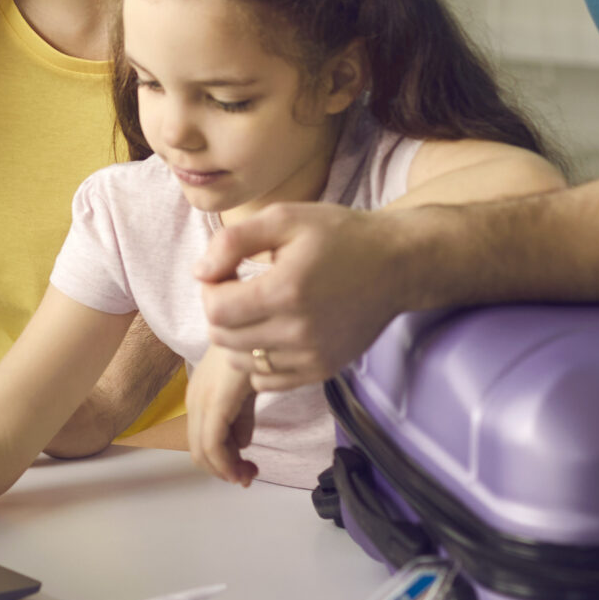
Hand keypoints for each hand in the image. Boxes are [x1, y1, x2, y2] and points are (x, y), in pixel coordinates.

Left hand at [185, 348, 260, 487]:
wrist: (261, 327)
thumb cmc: (256, 352)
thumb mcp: (248, 391)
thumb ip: (242, 418)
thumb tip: (243, 445)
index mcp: (201, 396)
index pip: (202, 441)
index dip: (222, 463)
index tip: (244, 472)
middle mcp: (196, 399)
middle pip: (199, 450)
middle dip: (224, 470)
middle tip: (247, 478)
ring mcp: (202, 400)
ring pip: (203, 451)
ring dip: (226, 470)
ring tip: (249, 474)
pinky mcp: (214, 402)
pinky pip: (213, 444)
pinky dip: (226, 463)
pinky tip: (242, 468)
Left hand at [196, 204, 416, 387]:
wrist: (398, 265)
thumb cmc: (339, 235)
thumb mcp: (284, 218)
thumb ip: (233, 242)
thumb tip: (200, 273)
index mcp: (285, 290)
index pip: (215, 309)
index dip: (210, 289)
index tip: (226, 273)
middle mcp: (298, 331)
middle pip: (223, 338)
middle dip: (221, 312)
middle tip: (239, 290)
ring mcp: (312, 356)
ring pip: (241, 362)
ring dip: (237, 338)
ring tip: (256, 311)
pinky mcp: (322, 370)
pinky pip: (266, 381)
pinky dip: (258, 362)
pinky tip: (273, 333)